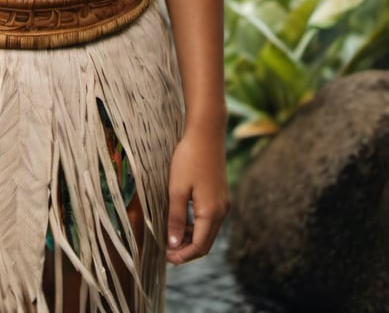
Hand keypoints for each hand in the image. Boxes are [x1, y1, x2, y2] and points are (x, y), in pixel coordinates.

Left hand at [165, 127, 229, 264]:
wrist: (207, 133)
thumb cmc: (189, 158)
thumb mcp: (177, 189)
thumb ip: (176, 218)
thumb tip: (173, 244)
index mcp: (211, 212)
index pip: (199, 247)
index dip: (182, 256)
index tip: (164, 256)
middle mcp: (222, 211)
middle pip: (206, 243)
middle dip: (186, 250)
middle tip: (166, 250)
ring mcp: (223, 203)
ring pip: (208, 231)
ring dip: (191, 237)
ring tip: (171, 235)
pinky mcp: (221, 195)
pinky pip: (210, 219)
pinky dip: (197, 225)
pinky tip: (182, 219)